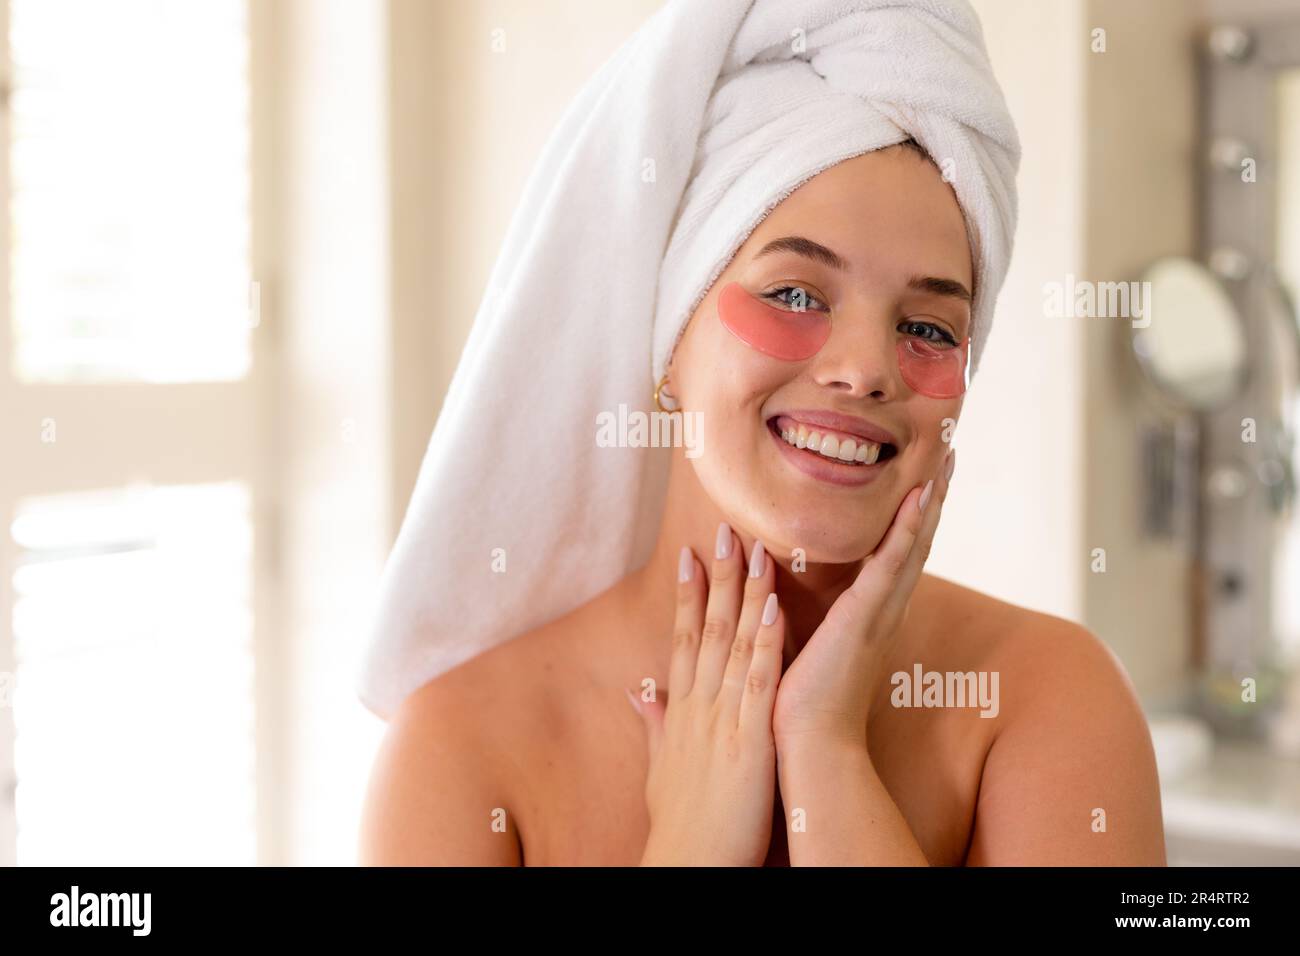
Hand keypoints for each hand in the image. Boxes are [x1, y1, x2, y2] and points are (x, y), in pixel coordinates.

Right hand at [629, 523, 785, 865]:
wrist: (689, 865)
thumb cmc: (681, 826)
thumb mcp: (661, 771)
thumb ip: (655, 728)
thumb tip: (641, 696)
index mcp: (682, 713)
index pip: (684, 641)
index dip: (688, 596)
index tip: (689, 556)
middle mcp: (699, 706)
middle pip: (707, 630)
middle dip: (714, 578)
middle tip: (721, 529)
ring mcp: (724, 719)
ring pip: (734, 643)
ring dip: (744, 593)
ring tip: (752, 547)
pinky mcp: (750, 738)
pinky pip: (760, 679)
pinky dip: (767, 640)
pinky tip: (775, 605)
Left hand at [772, 448, 955, 749]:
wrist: (807, 746)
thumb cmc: (797, 704)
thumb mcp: (796, 643)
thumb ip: (794, 613)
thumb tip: (772, 589)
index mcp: (870, 615)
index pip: (897, 553)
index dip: (913, 515)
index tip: (924, 476)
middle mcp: (884, 610)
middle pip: (916, 542)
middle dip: (934, 497)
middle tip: (951, 453)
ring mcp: (879, 612)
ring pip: (912, 546)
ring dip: (930, 502)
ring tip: (946, 461)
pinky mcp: (864, 618)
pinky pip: (891, 564)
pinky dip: (907, 530)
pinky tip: (920, 498)